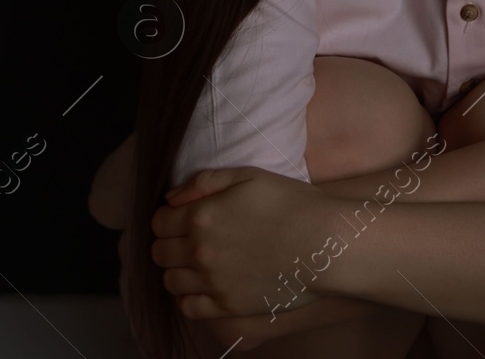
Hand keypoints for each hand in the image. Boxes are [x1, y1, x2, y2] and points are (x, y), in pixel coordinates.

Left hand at [151, 167, 340, 319]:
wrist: (325, 242)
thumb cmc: (294, 204)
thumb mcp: (252, 177)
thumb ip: (207, 181)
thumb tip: (171, 198)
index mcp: (201, 217)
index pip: (159, 222)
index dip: (168, 217)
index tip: (182, 217)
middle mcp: (199, 251)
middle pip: (160, 253)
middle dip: (169, 243)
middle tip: (191, 240)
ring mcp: (212, 281)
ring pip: (170, 281)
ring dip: (178, 270)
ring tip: (198, 264)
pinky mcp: (227, 305)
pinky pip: (188, 308)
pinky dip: (189, 298)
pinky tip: (204, 287)